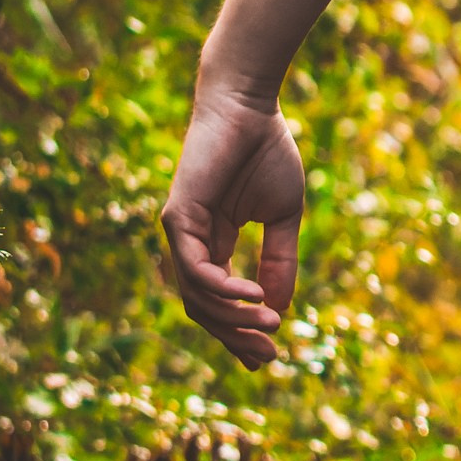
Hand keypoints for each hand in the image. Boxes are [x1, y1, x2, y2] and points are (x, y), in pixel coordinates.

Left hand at [161, 78, 304, 371]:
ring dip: (233, 319)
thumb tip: (280, 308)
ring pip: (197, 298)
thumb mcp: (283, 216)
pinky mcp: (177, 218)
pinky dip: (224, 290)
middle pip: (203, 309)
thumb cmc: (266, 151)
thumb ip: (279, 261)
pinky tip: (255, 295)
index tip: (269, 355)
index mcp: (214, 242)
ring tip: (270, 324)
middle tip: (269, 355)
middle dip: (236, 336)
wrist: (249, 106)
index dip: (240, 331)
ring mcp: (180, 233)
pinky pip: (195, 270)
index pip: (218, 301)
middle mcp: (191, 243)